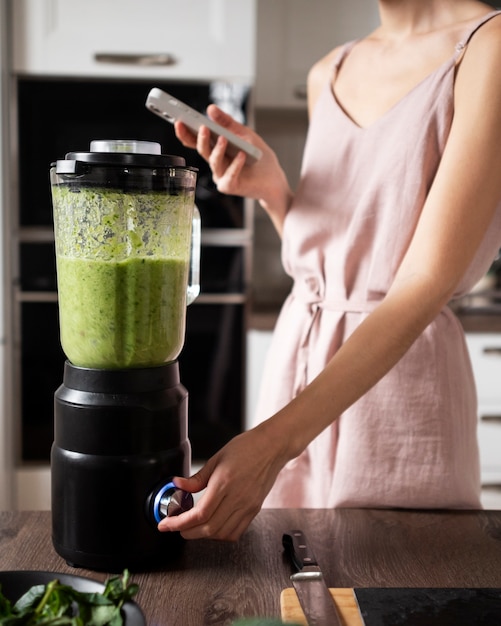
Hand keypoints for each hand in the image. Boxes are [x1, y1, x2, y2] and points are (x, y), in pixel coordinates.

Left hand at [157, 424, 287, 540]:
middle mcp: (237, 498)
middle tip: (176, 528)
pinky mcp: (254, 510)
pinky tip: (213, 527)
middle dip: (187, 532)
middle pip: (208, 529)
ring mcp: (247, 506)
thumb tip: (178, 485)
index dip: (179, 523)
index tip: (166, 524)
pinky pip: (236, 532)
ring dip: (204, 535)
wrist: (272, 447)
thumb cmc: (247, 447)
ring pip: (222, 534)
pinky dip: (221, 535)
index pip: (199, 514)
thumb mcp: (216, 458)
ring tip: (193, 527)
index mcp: (224, 483)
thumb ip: (196, 478)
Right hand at [174, 105, 291, 231]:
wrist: (274, 178)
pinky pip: (229, 175)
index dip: (186, 132)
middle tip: (202, 127)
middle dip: (200, 139)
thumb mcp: (245, 134)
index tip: (179, 121)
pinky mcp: (230, 186)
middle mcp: (215, 163)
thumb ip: (228, 122)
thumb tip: (210, 109)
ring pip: (214, 162)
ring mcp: (221, 175)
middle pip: (202, 150)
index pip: (196, 140)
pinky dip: (235, 165)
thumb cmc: (258, 157)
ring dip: (218, 150)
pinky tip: (241, 156)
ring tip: (224, 139)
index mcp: (216, 149)